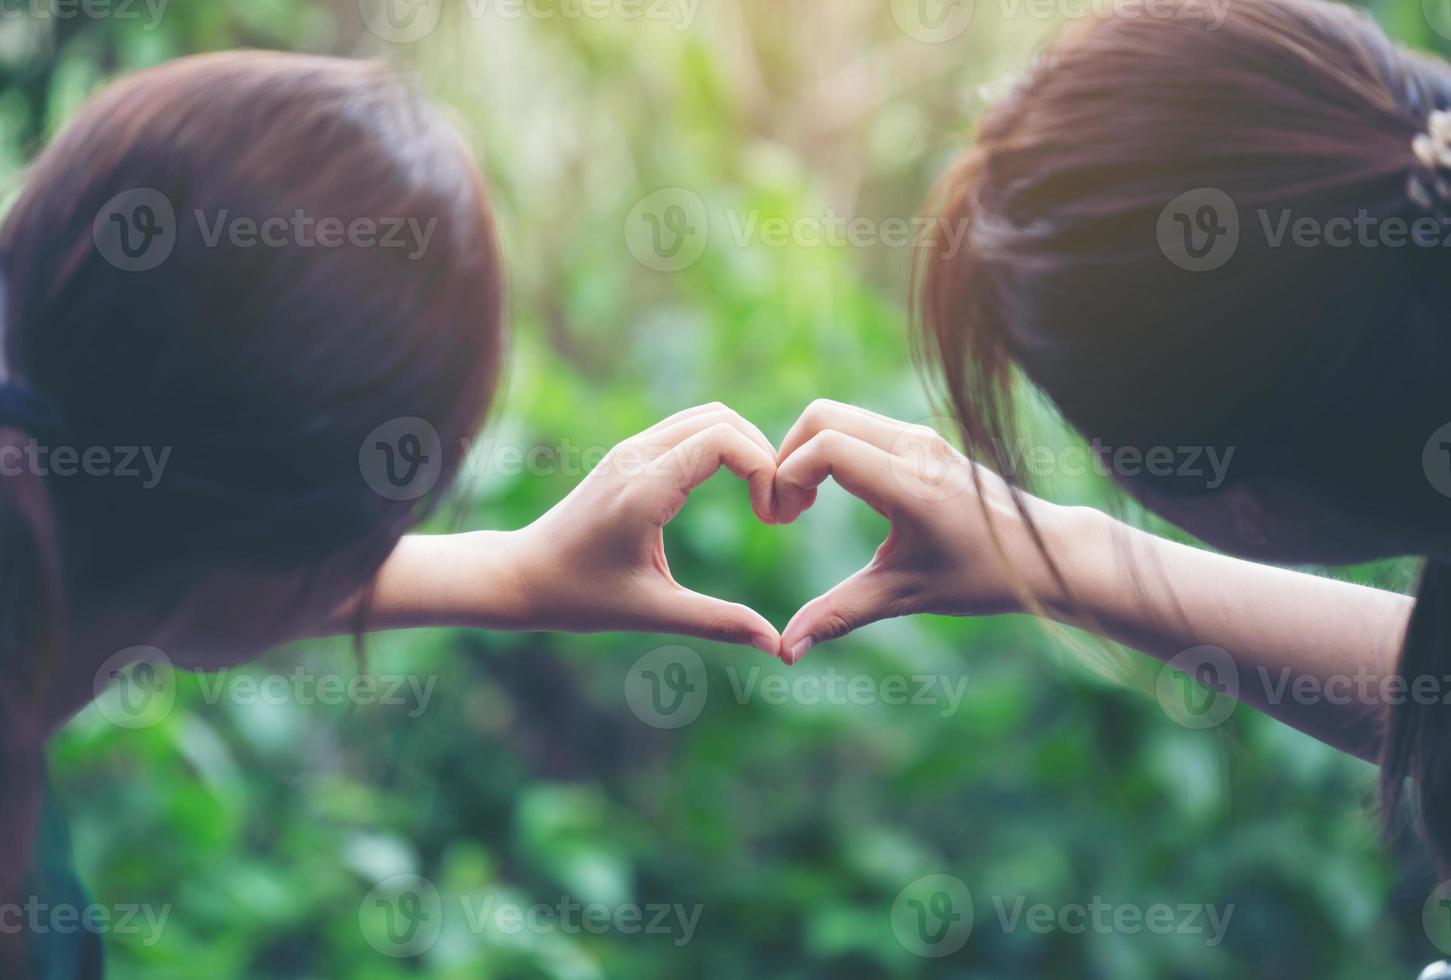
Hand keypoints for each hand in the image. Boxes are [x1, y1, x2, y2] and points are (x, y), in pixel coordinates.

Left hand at [511, 403, 781, 654]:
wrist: (521, 574)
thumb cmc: (579, 597)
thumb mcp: (652, 612)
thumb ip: (717, 622)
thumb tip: (775, 644)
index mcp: (644, 489)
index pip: (724, 441)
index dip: (764, 470)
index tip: (771, 519)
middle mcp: (637, 456)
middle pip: (724, 420)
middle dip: (764, 456)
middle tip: (777, 510)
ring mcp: (631, 449)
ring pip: (709, 417)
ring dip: (746, 448)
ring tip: (762, 499)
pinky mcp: (630, 454)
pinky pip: (690, 429)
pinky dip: (724, 447)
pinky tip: (735, 490)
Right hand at [772, 400, 1073, 663]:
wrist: (1043, 551)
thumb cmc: (981, 576)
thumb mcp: (905, 594)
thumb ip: (840, 614)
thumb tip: (786, 651)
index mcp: (910, 481)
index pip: (825, 448)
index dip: (787, 477)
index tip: (781, 520)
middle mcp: (914, 445)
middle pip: (820, 417)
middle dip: (787, 457)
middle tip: (786, 510)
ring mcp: (920, 435)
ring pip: (837, 416)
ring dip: (807, 453)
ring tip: (804, 505)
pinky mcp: (921, 438)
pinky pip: (857, 425)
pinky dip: (830, 449)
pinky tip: (832, 494)